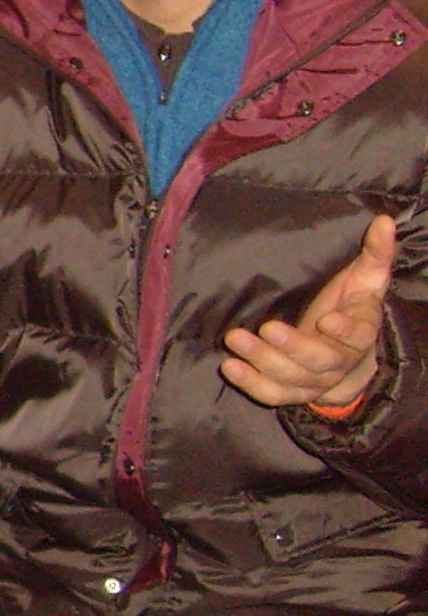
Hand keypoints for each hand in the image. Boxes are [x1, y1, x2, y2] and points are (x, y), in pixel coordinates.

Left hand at [224, 212, 395, 410]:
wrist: (347, 355)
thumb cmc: (351, 305)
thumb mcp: (366, 277)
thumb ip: (374, 252)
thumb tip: (385, 220)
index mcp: (361, 332)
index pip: (359, 336)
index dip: (345, 331)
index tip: (326, 319)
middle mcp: (339, 360)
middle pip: (318, 360)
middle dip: (292, 346)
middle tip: (265, 328)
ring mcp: (315, 379)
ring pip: (291, 378)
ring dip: (262, 361)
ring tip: (235, 339)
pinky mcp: (292, 391)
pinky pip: (273, 394)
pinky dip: (252, 384)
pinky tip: (230, 366)